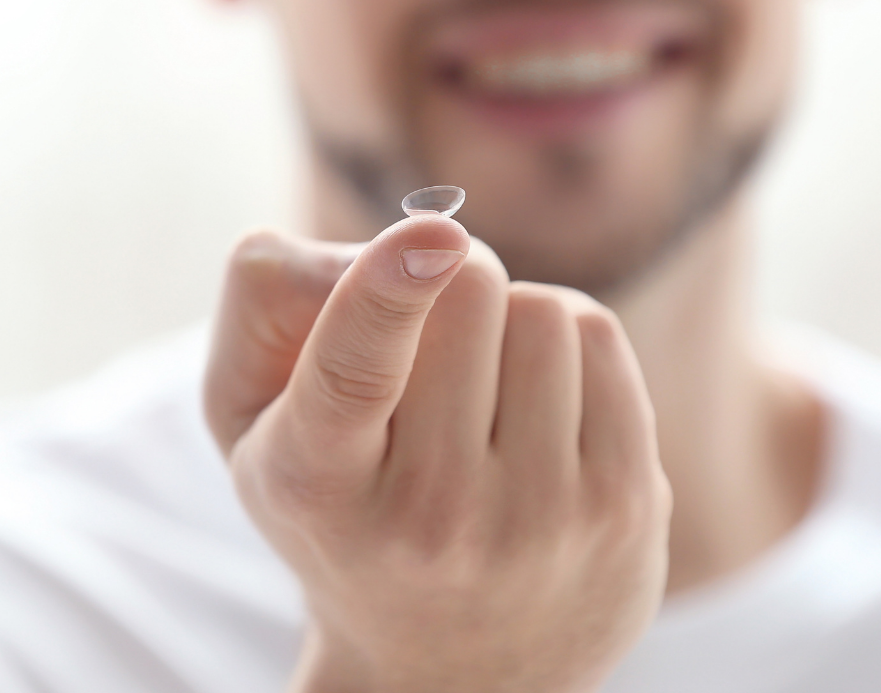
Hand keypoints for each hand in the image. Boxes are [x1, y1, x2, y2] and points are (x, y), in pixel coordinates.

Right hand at [205, 218, 671, 692]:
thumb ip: (267, 303)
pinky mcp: (623, 509)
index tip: (431, 231)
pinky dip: (562, 340)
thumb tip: (411, 238)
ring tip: (484, 385)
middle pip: (468, 293)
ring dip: (507, 314)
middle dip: (448, 277)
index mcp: (320, 488)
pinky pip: (596, 336)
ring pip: (540, 308)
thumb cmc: (344, 509)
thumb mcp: (257, 426)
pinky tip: (537, 402)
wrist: (453, 666)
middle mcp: (432, 519)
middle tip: (434, 336)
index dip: (389, 289)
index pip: (355, 372)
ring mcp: (539, 522)